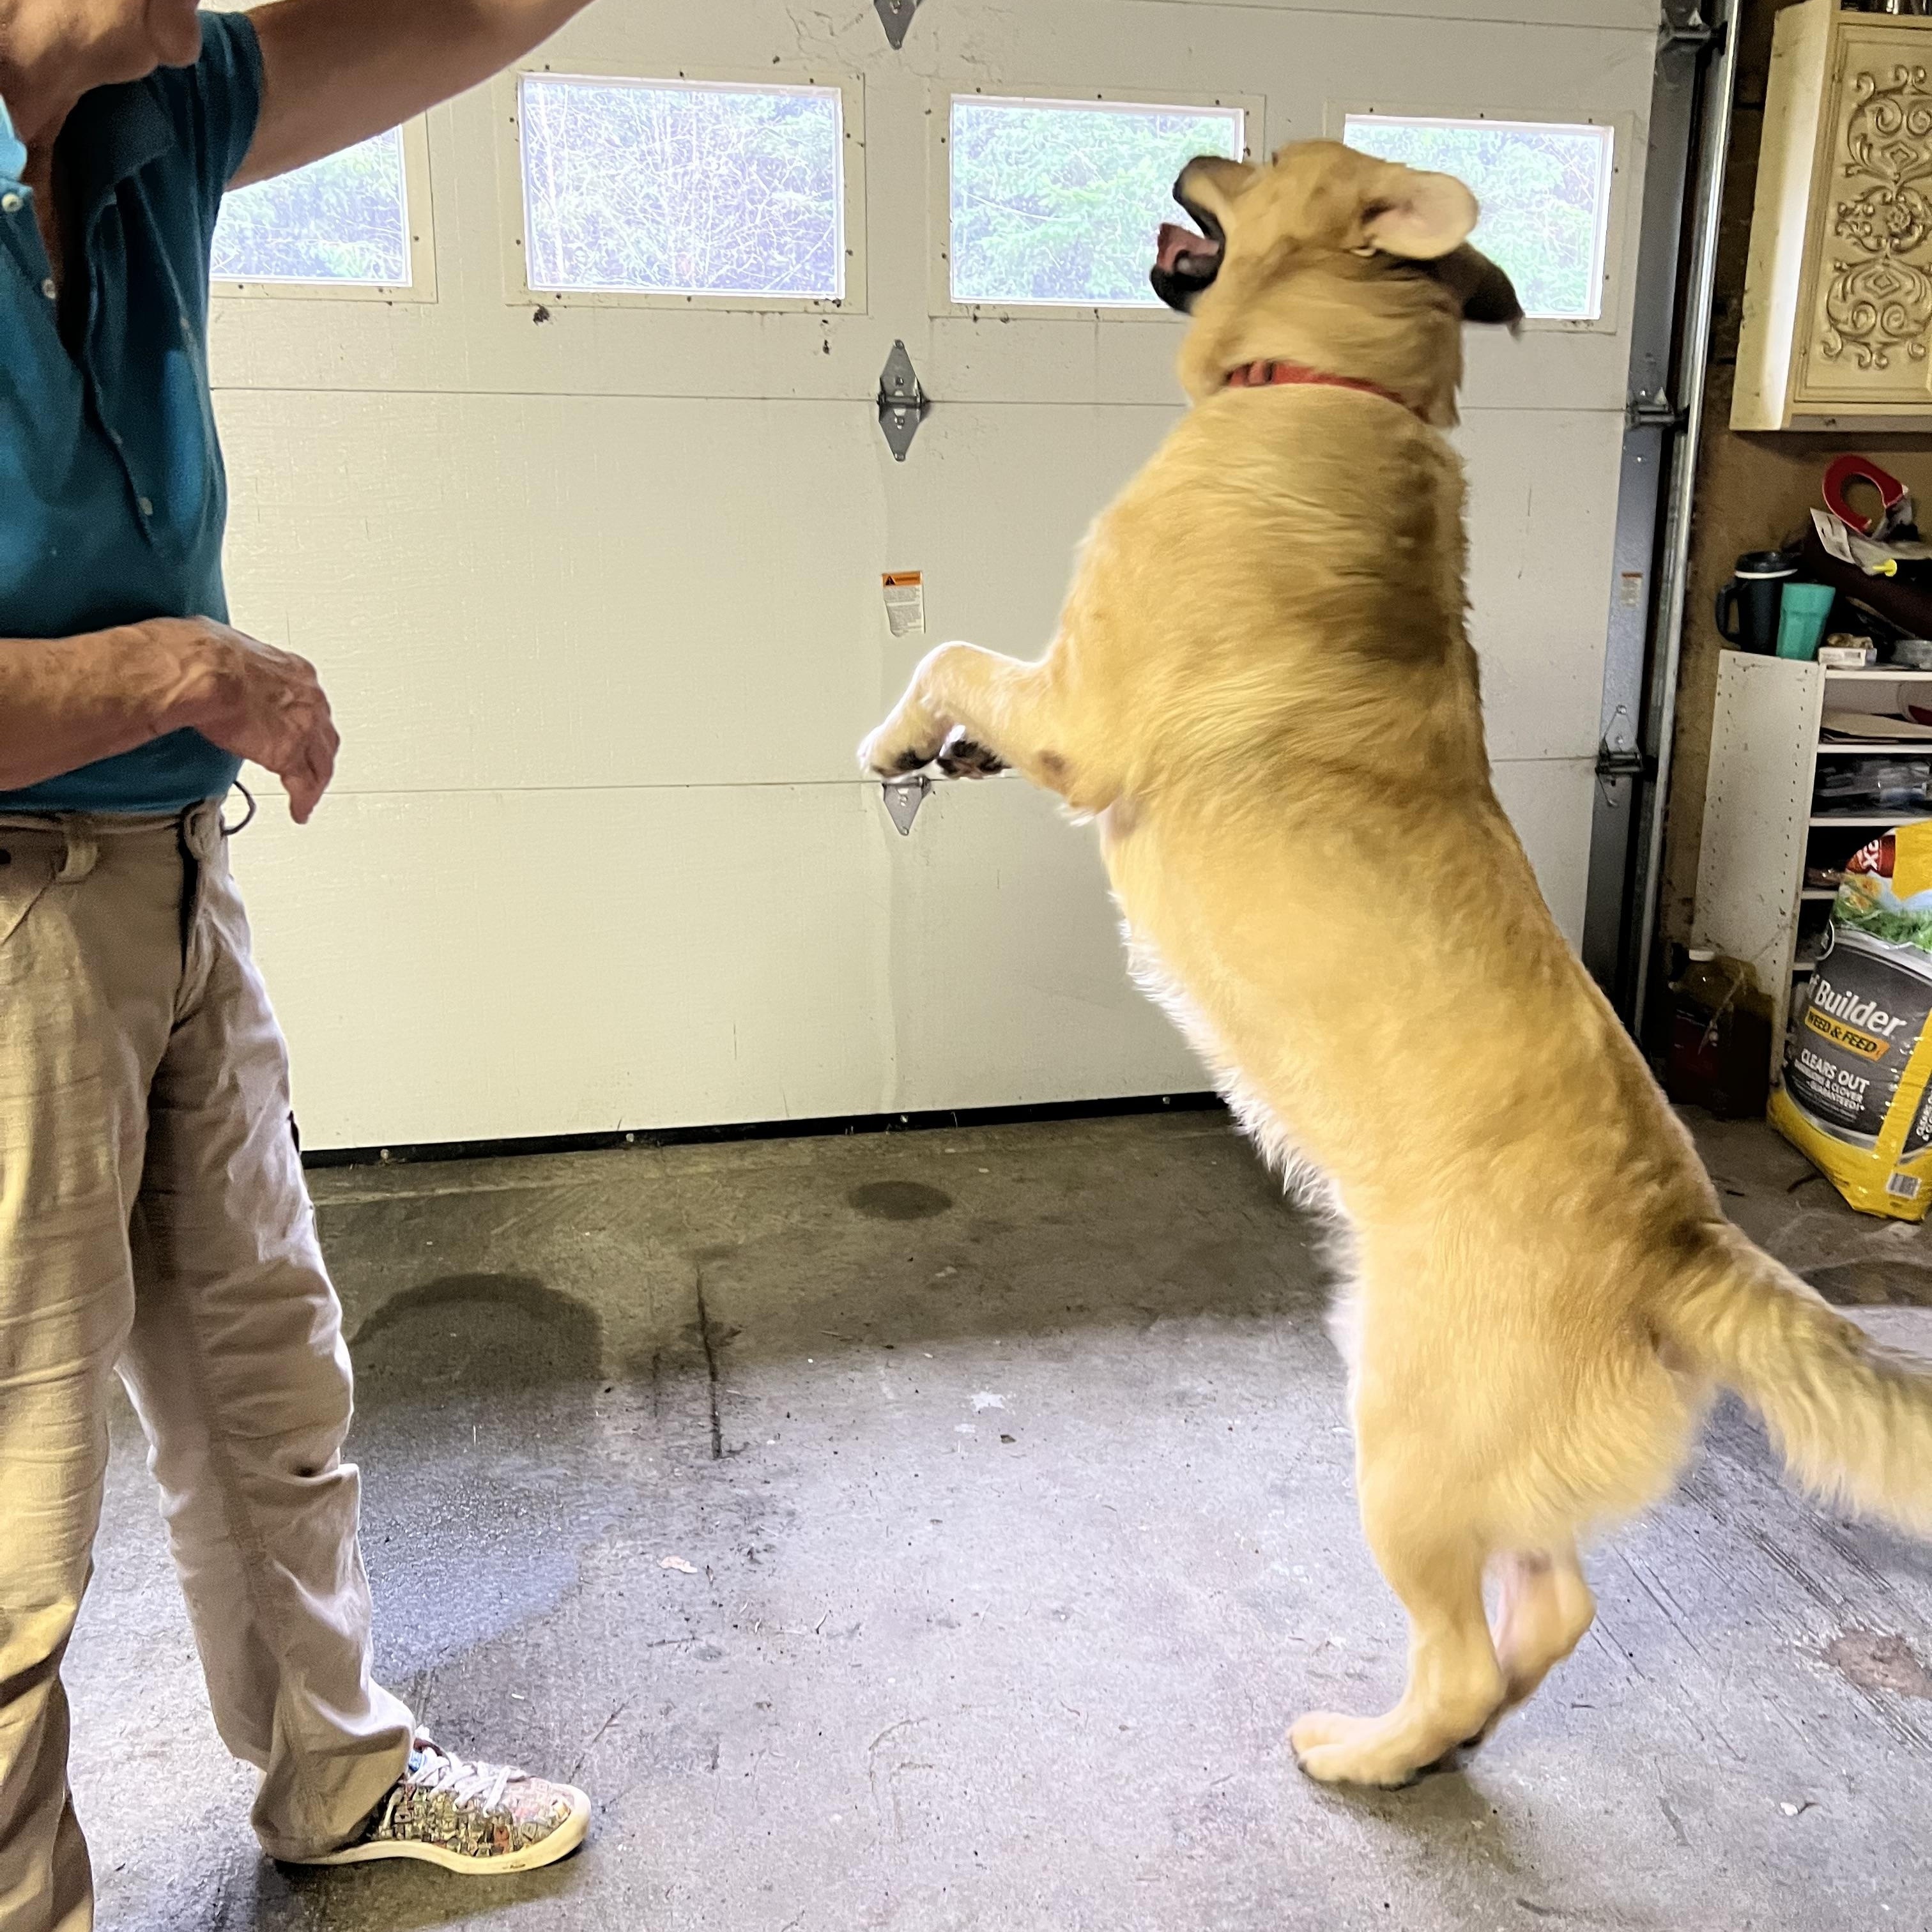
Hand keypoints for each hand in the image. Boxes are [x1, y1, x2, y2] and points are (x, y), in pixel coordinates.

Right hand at [150, 617, 339, 823]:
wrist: (200, 670)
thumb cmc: (202, 653)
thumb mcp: (225, 646)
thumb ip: (229, 660)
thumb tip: (209, 654)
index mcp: (294, 670)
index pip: (310, 702)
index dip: (306, 720)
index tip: (299, 729)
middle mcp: (308, 699)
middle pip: (325, 735)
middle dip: (319, 753)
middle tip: (312, 767)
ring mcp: (303, 728)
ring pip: (321, 763)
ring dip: (315, 781)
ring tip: (308, 797)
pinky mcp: (289, 754)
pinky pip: (304, 786)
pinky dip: (303, 801)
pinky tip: (300, 811)